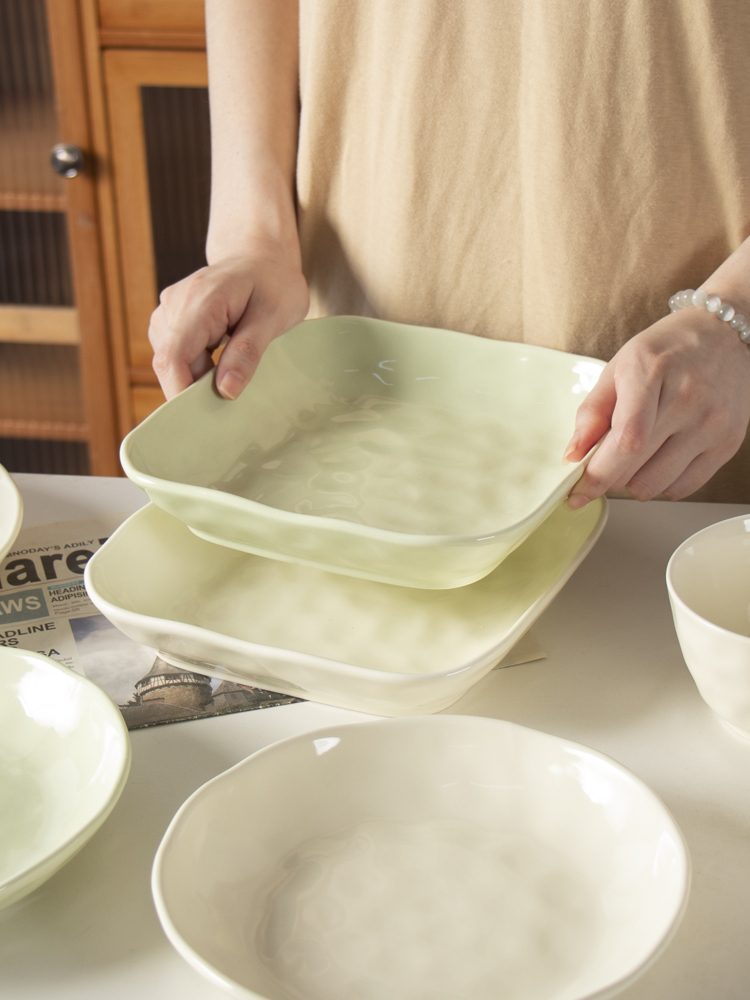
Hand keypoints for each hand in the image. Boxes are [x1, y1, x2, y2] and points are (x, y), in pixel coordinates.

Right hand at [148, 251, 308, 399]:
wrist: (261, 257)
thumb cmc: (273, 283)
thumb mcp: (274, 317)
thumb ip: (248, 352)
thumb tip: (226, 390)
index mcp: (201, 299)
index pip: (174, 356)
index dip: (180, 393)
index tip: (204, 418)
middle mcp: (175, 304)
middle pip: (168, 362)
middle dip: (191, 391)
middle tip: (226, 410)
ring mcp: (169, 311)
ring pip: (170, 361)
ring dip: (195, 379)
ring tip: (231, 379)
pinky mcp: (171, 320)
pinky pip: (175, 355)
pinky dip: (195, 370)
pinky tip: (220, 368)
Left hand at [564, 308, 749, 505]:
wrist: (723, 335)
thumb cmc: (666, 351)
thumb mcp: (618, 367)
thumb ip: (592, 411)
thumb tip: (573, 455)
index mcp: (651, 372)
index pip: (625, 439)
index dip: (596, 474)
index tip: (577, 492)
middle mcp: (687, 399)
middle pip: (636, 466)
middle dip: (607, 477)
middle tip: (602, 465)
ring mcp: (712, 423)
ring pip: (656, 485)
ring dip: (634, 481)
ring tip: (635, 456)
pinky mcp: (728, 443)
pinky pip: (683, 488)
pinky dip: (662, 483)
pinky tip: (660, 458)